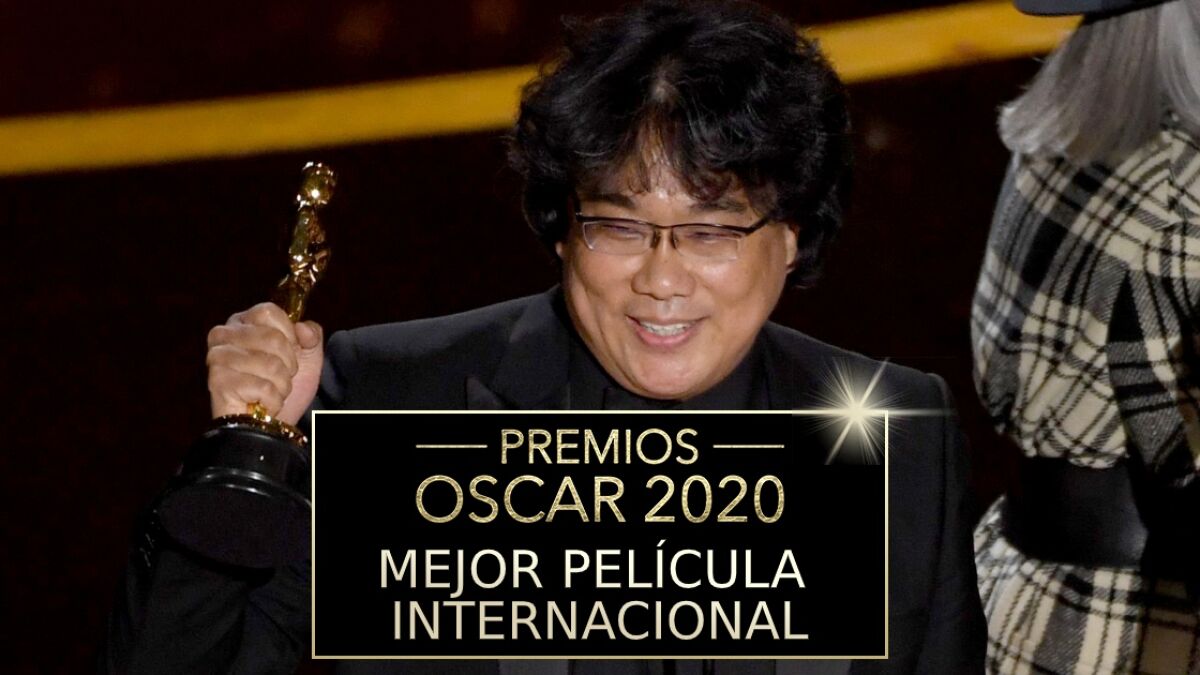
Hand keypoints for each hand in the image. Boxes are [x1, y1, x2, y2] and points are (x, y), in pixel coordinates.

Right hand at [206, 302, 323, 425]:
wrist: (269, 424)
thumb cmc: (282, 385)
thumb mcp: (307, 355)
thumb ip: (312, 334)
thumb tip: (303, 329)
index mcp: (243, 321)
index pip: (269, 311)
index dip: (288, 334)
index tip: (289, 351)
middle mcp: (223, 334)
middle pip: (274, 338)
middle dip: (287, 364)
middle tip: (277, 376)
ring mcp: (218, 357)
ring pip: (271, 364)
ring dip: (281, 385)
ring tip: (270, 391)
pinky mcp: (218, 382)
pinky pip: (263, 387)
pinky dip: (272, 400)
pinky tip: (261, 403)